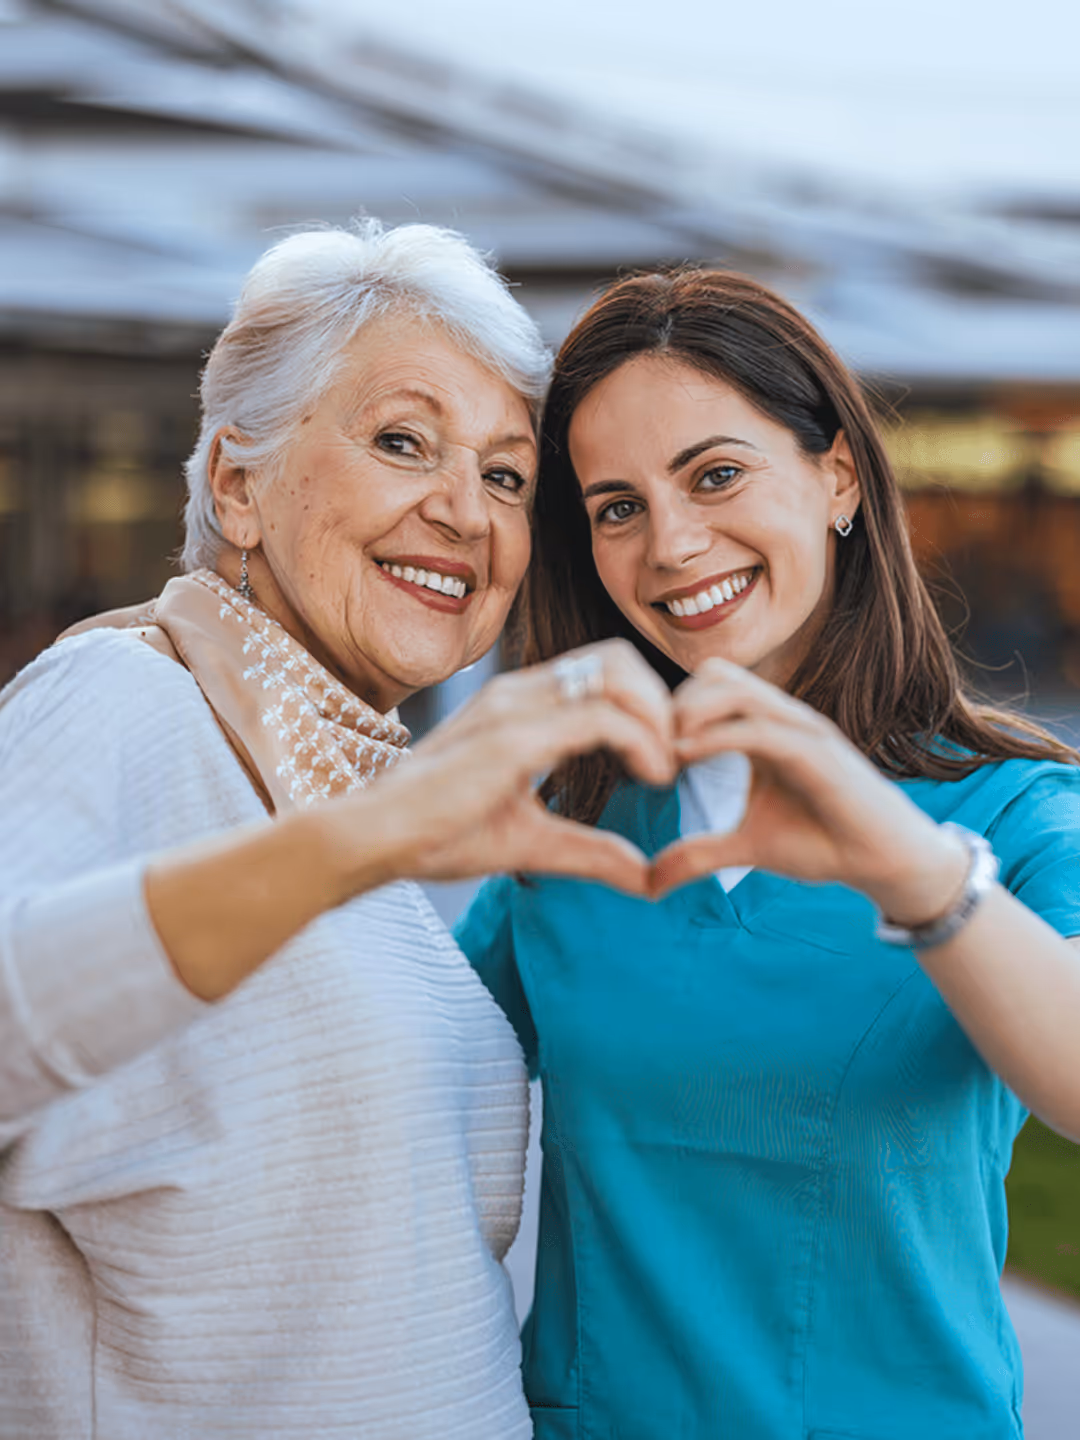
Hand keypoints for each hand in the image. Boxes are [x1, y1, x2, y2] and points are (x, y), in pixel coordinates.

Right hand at [355, 640, 675, 895]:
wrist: (375, 839)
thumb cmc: (438, 834)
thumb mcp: (531, 842)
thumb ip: (590, 851)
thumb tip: (647, 877)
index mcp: (520, 706)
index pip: (603, 672)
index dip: (647, 707)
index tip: (664, 760)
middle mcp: (519, 693)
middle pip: (617, 657)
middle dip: (660, 701)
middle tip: (673, 757)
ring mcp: (515, 708)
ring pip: (616, 674)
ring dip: (658, 717)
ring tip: (666, 767)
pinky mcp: (513, 737)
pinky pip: (600, 717)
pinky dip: (642, 741)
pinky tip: (652, 777)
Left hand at [650, 658, 968, 920]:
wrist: (884, 861)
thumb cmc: (821, 842)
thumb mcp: (746, 847)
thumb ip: (698, 854)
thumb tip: (650, 883)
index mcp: (762, 729)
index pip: (707, 687)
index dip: (667, 710)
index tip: (640, 749)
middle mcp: (781, 718)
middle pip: (714, 674)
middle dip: (671, 704)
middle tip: (646, 749)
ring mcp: (801, 729)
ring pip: (733, 689)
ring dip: (688, 713)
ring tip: (662, 753)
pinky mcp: (817, 752)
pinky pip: (758, 728)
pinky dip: (715, 737)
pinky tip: (684, 758)